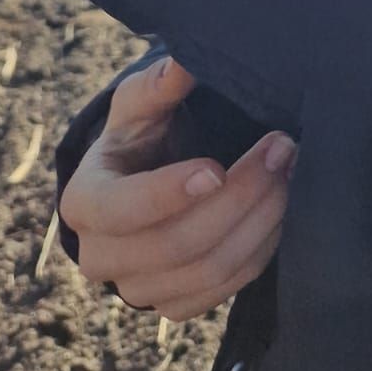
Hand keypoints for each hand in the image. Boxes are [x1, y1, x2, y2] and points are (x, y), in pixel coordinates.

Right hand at [59, 55, 295, 320]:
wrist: (147, 180)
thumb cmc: (142, 136)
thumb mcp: (141, 104)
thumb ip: (158, 85)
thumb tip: (181, 64)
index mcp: (84, 202)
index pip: (120, 209)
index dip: (169, 194)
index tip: (216, 168)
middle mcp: (101, 256)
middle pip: (174, 245)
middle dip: (236, 197)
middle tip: (280, 150)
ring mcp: (138, 289)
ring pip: (207, 271)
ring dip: (258, 221)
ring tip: (287, 171)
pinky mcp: (175, 306)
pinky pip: (225, 290)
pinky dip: (260, 250)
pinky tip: (280, 208)